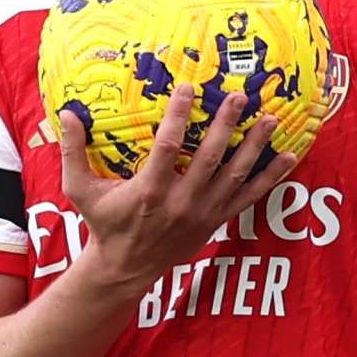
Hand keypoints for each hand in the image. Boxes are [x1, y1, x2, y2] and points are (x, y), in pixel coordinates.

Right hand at [59, 85, 296, 292]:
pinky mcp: (216, 222)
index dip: (178, 116)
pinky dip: (270, 178)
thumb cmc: (103, 224)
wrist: (125, 269)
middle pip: (209, 158)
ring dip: (255, 146)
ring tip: (270, 118)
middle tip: (240, 96)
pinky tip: (289, 156)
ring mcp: (203, 213)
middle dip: (226, 125)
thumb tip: (67, 114)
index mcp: (149, 191)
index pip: (167, 147)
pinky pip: (249, 198)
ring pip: (235, 175)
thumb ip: (73, 152)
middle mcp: (180, 202)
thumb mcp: (80, 190)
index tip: (188, 87)